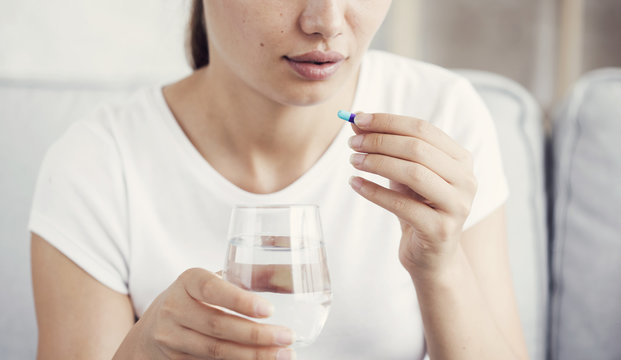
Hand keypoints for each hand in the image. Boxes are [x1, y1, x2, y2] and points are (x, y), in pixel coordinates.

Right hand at [117, 268, 295, 359]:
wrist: (155, 327)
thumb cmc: (198, 297)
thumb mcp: (215, 281)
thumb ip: (251, 277)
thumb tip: (290, 277)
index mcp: (188, 281)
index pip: (212, 289)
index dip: (240, 301)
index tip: (269, 309)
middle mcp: (174, 308)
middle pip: (217, 325)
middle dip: (256, 335)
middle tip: (287, 336)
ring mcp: (172, 337)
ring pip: (216, 350)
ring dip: (253, 355)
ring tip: (283, 354)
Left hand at [347, 113, 476, 276]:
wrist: (432, 258)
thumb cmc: (417, 208)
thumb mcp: (402, 174)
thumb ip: (386, 147)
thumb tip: (356, 121)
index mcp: (461, 159)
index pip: (422, 128)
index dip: (388, 121)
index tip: (357, 119)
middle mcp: (466, 180)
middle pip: (417, 148)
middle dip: (379, 141)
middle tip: (352, 143)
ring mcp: (457, 206)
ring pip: (413, 173)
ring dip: (377, 163)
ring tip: (353, 161)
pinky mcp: (440, 230)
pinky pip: (402, 205)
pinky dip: (374, 192)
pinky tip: (355, 183)